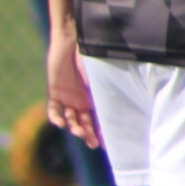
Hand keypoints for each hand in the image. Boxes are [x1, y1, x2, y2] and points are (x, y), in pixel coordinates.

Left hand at [45, 33, 100, 149]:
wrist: (74, 40)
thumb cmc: (93, 57)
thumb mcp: (103, 78)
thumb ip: (110, 92)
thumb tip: (130, 107)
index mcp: (96, 98)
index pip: (99, 120)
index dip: (102, 133)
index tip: (106, 144)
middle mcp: (82, 101)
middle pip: (85, 124)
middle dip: (89, 135)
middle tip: (93, 144)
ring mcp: (68, 98)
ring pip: (70, 120)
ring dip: (75, 128)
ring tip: (79, 132)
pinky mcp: (55, 92)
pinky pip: (54, 110)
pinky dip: (57, 118)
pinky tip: (62, 124)